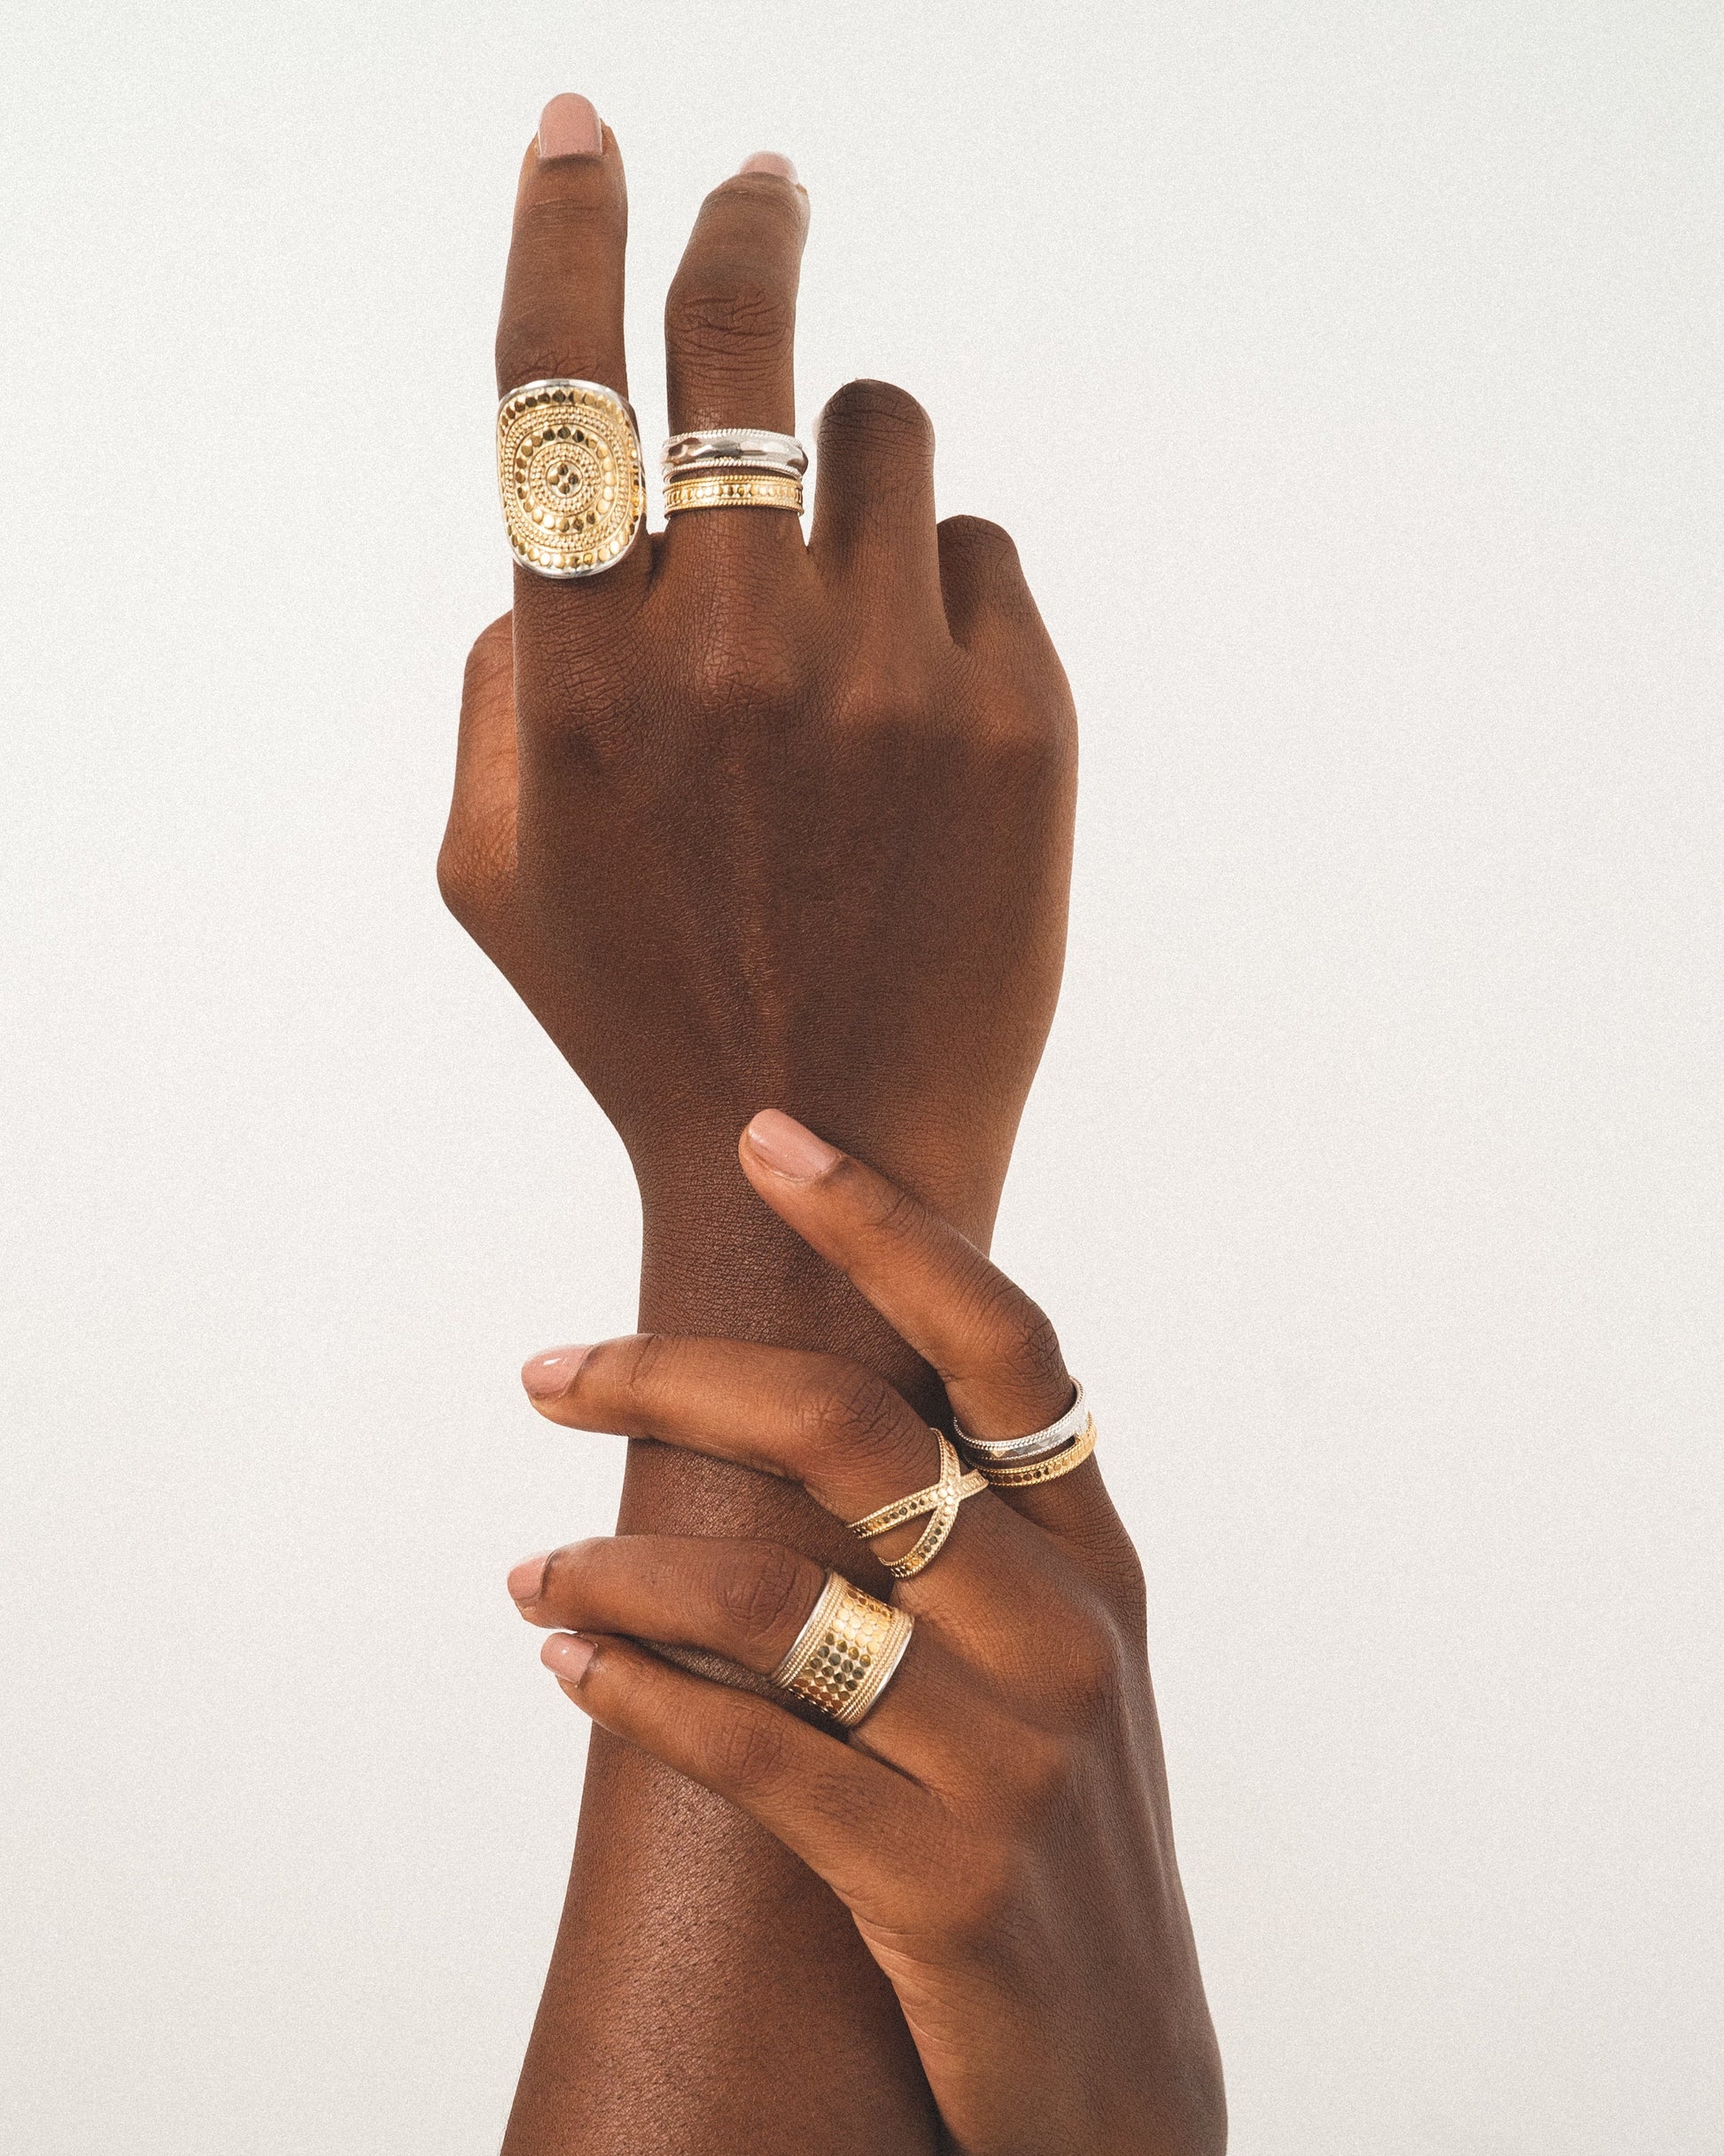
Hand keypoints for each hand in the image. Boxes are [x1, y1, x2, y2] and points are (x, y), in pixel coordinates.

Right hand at [438, 107, 1075, 1262]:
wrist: (833, 1152)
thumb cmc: (640, 1004)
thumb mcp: (491, 865)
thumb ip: (497, 673)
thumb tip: (569, 534)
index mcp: (582, 679)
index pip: (556, 386)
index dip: (562, 227)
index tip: (581, 132)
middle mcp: (737, 650)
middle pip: (741, 338)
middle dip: (745, 231)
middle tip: (762, 189)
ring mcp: (893, 675)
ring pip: (883, 433)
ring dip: (849, 477)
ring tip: (837, 607)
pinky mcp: (1022, 714)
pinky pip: (983, 553)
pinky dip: (945, 598)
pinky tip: (919, 719)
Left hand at [507, 1112, 1225, 2155]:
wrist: (1123, 2097)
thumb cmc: (1054, 1838)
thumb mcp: (1054, 1667)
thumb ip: (979, 1534)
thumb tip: (815, 1388)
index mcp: (1093, 1556)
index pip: (1002, 1342)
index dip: (887, 1226)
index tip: (765, 1137)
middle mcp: (1066, 1632)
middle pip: (856, 1434)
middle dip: (677, 1374)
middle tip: (545, 1370)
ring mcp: (1014, 1763)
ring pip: (779, 1594)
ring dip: (621, 1559)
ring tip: (531, 1567)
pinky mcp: (944, 1891)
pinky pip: (755, 1753)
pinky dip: (636, 1690)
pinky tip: (565, 1663)